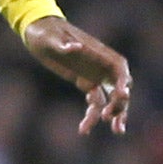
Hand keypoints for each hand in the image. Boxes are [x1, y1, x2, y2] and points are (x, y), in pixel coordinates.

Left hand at [23, 16, 130, 135]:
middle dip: (121, 103)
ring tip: (117, 131)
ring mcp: (95, 74)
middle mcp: (100, 65)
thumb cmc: (45, 32)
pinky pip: (96, 102)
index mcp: (98, 53)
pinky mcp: (85, 82)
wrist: (39, 32)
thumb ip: (63, 44)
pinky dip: (93, 116)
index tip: (122, 95)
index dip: (123, 82)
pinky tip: (85, 129)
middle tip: (110, 119)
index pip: (119, 68)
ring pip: (111, 99)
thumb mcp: (51, 38)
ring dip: (115, 115)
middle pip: (120, 87)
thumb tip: (76, 48)